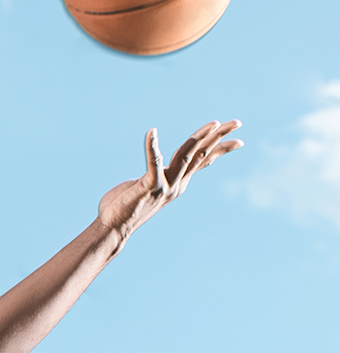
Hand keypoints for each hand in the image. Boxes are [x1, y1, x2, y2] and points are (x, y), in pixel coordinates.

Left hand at [98, 120, 241, 245]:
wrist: (113, 230)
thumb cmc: (124, 207)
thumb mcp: (147, 186)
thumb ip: (155, 173)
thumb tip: (157, 166)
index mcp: (178, 182)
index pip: (203, 161)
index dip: (221, 149)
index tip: (239, 140)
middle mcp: (176, 184)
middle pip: (202, 154)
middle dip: (220, 137)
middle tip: (238, 122)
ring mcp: (165, 186)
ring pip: (186, 156)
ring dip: (200, 138)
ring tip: (214, 123)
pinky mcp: (149, 187)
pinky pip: (153, 163)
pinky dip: (152, 146)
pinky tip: (152, 132)